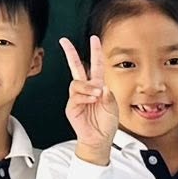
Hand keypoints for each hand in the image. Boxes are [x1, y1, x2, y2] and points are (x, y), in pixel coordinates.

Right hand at [59, 36, 118, 165]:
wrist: (100, 140)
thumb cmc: (106, 124)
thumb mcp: (113, 108)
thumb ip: (109, 97)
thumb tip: (101, 87)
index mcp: (98, 86)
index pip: (96, 65)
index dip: (95, 52)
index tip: (94, 39)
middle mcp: (86, 89)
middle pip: (75, 67)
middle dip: (70, 53)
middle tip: (64, 41)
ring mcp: (77, 98)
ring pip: (76, 83)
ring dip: (87, 87)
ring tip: (96, 95)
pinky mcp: (72, 107)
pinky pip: (75, 97)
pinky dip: (85, 97)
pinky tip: (92, 101)